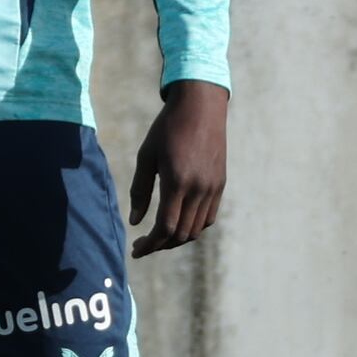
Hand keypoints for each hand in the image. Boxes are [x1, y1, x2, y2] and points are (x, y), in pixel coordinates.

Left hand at [127, 79, 228, 256]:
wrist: (201, 106)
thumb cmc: (167, 128)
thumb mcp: (146, 156)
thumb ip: (140, 190)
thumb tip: (136, 222)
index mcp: (177, 181)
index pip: (165, 227)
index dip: (150, 245)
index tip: (136, 250)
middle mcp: (199, 189)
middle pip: (181, 233)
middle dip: (161, 245)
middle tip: (143, 245)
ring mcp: (213, 187)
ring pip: (197, 229)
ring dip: (177, 239)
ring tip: (159, 237)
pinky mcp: (220, 184)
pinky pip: (208, 217)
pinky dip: (194, 227)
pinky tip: (179, 223)